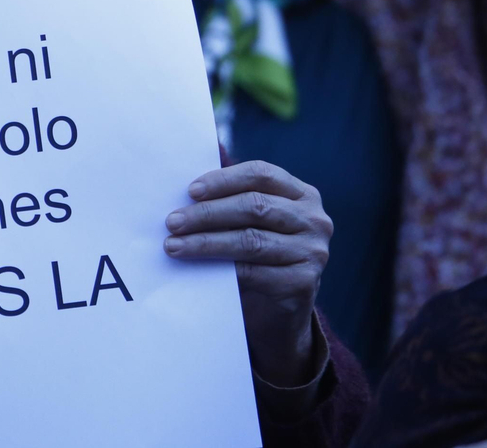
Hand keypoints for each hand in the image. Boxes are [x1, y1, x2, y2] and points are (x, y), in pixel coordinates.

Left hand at [165, 161, 331, 386]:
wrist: (281, 311)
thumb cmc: (260, 254)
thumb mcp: (253, 222)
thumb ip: (233, 197)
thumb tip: (193, 179)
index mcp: (303, 194)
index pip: (262, 174)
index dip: (224, 179)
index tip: (190, 191)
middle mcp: (314, 220)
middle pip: (254, 206)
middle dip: (208, 213)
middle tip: (173, 222)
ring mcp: (312, 252)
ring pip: (250, 241)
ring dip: (206, 243)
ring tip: (174, 246)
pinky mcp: (303, 283)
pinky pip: (254, 273)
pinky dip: (221, 269)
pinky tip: (198, 267)